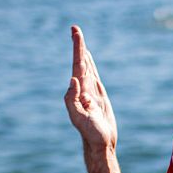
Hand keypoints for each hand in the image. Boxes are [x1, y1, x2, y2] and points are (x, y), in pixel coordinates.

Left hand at [65, 26, 117, 151]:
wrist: (100, 144)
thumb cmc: (90, 134)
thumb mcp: (78, 118)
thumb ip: (72, 99)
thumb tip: (73, 79)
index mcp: (78, 90)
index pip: (77, 65)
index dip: (77, 48)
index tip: (75, 32)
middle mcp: (83, 89)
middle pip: (81, 62)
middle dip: (78, 45)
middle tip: (74, 28)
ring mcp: (91, 92)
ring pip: (87, 67)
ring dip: (83, 53)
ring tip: (79, 39)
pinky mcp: (98, 96)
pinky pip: (94, 76)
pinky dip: (90, 66)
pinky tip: (88, 59)